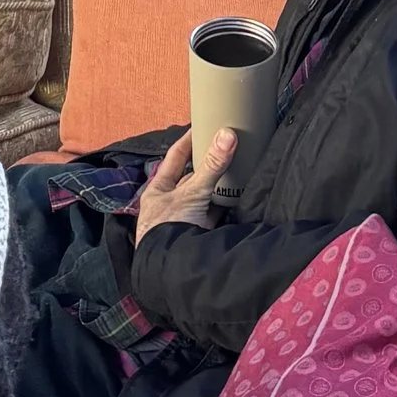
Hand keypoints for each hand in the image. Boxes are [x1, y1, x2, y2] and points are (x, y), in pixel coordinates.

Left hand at [135, 127, 232, 242]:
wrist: (171, 270)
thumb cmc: (168, 228)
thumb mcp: (192, 193)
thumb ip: (211, 166)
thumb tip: (228, 135)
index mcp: (159, 188)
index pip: (176, 157)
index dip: (189, 140)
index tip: (203, 126)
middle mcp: (170, 202)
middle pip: (192, 177)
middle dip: (208, 165)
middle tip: (227, 148)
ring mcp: (185, 218)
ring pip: (204, 196)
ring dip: (218, 187)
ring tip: (237, 169)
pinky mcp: (198, 233)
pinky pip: (214, 214)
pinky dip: (225, 206)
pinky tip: (237, 198)